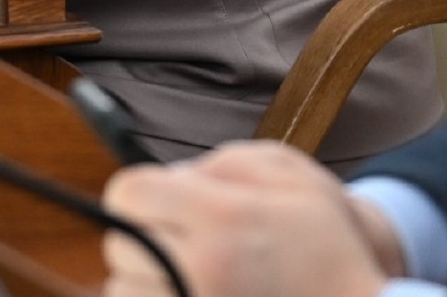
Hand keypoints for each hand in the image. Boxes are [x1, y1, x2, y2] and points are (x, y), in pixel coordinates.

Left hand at [100, 142, 388, 296]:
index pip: (127, 194)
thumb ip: (223, 163)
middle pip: (118, 244)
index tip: (158, 202)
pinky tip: (191, 296)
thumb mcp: (290, 173)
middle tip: (179, 240)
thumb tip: (171, 177)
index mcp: (221, 219)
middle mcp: (200, 271)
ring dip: (143, 282)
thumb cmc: (327, 245)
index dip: (139, 192)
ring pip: (123, 292)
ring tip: (187, 277)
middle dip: (141, 236)